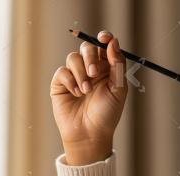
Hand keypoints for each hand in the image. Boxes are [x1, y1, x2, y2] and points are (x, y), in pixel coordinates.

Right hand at [50, 30, 127, 165]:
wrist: (89, 134)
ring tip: (85, 91)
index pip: (104, 46)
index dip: (104, 38)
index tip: (104, 38)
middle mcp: (90, 69)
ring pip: (73, 57)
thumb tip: (113, 42)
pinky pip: (62, 71)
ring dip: (81, 73)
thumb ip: (117, 65)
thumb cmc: (107, 114)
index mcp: (107, 68)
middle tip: (94, 73)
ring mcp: (75, 75)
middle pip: (87, 47)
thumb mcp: (119, 89)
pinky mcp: (61, 83)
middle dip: (90, 57)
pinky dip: (70, 81)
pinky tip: (76, 94)